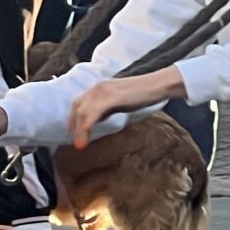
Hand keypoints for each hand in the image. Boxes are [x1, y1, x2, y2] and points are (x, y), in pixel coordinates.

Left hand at [66, 66, 181, 147]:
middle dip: (74, 126)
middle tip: (75, 142)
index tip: (72, 132)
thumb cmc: (141, 94)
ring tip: (80, 145)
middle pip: (78, 108)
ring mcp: (103, 91)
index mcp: (98, 88)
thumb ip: (106, 109)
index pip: (79, 103)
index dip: (73, 118)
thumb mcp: (118, 102)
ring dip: (79, 129)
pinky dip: (87, 124)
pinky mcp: (112, 96)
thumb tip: (97, 119)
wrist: (157, 85)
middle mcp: (97, 88)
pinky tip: (86, 134)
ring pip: (83, 111)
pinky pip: (94, 112)